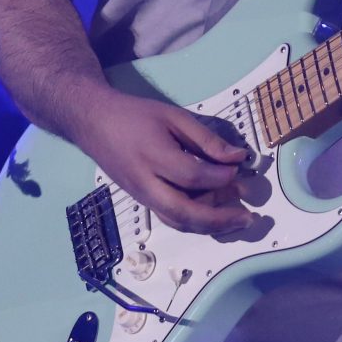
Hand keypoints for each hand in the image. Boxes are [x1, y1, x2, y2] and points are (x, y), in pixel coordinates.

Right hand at [71, 87, 255, 236]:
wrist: (93, 122)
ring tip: (236, 219)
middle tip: (248, 216)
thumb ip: (205, 139)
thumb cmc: (135, 115)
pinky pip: (169, 218)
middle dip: (220, 219)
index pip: (193, 176)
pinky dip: (194, 221)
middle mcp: (145, 182)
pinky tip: (212, 215)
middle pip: (184, 212)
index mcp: (153, 155)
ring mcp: (141, 195)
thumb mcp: (172, 116)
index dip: (220, 176)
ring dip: (209, 226)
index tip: (238, 168)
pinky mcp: (140, 200)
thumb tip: (238, 158)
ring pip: (177, 221)